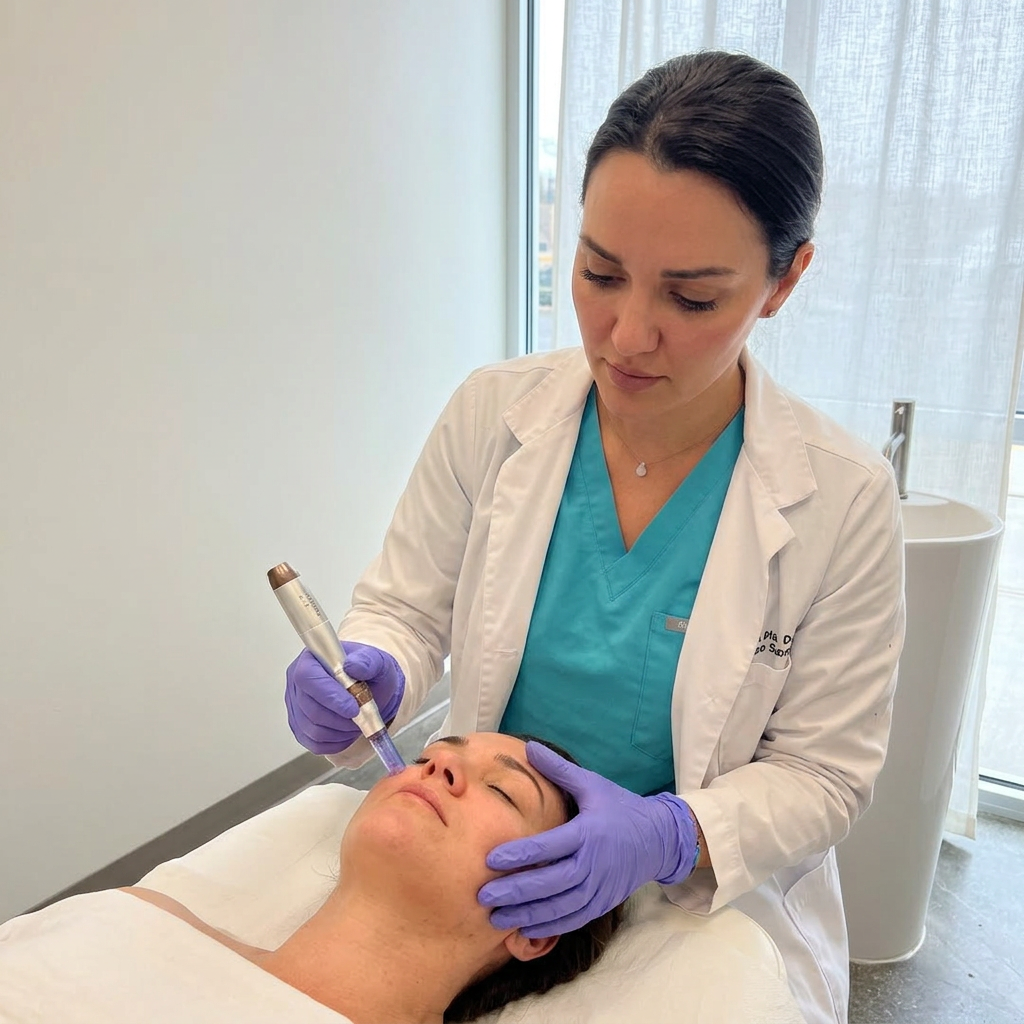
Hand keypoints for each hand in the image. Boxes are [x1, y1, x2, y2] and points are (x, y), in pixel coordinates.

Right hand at [284, 642, 404, 754]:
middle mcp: (297, 683)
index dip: (329, 696)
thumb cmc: (370, 673)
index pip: (308, 678)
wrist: (370, 689)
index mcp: (311, 660)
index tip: (353, 708)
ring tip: (358, 721)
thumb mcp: (377, 661)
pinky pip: (315, 743)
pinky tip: (348, 730)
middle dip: (342, 718)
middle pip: (311, 709)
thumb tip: (352, 666)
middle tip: (362, 715)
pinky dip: (337, 742)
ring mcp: (296, 706)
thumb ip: (368, 661)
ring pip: (313, 729)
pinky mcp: (300, 728)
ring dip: (342, 731)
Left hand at [477, 741, 697, 936]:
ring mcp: (599, 887)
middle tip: (484, 896)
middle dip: (516, 892)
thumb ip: (559, 769)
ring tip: (496, 918)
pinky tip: (524, 928)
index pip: (549, 846)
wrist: (659, 838)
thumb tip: (530, 746)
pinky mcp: (602, 903)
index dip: (519, 855)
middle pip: (550, 882)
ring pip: (559, 907)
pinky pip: (573, 919)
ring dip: (527, 915)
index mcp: (588, 832)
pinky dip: (549, 927)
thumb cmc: (620, 807)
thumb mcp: (592, 784)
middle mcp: (593, 863)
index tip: (490, 860)